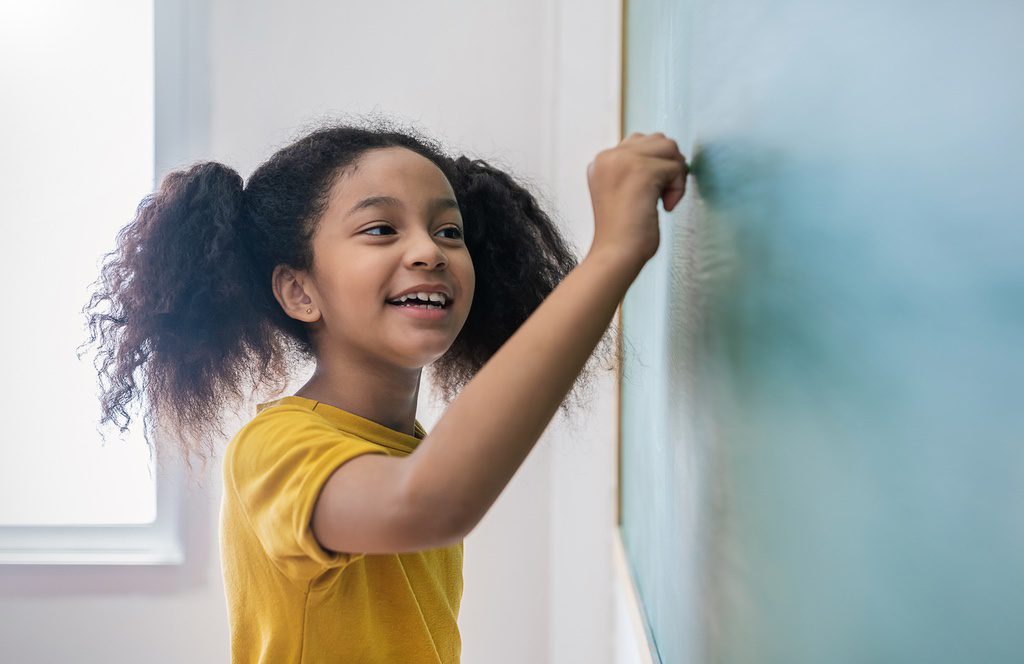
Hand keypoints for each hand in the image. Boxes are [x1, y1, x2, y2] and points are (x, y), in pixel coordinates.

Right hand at [586, 132, 688, 268]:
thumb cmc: (624, 233)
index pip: (640, 142)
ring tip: (664, 199)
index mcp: (601, 161)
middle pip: (658, 140)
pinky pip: (676, 167)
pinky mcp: (642, 171)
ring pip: (669, 148)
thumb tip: (670, 153)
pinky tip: (665, 208)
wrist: (615, 255)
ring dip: (676, 174)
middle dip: (669, 165)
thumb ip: (635, 170)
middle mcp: (608, 156)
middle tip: (663, 195)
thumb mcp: (622, 192)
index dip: (656, 165)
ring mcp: (624, 161)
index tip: (650, 194)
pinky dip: (678, 188)